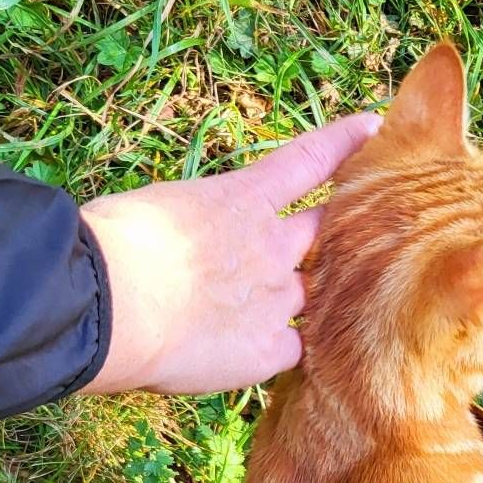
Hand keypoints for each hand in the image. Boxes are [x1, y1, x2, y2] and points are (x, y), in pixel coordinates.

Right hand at [80, 111, 379, 395]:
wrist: (113, 303)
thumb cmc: (110, 246)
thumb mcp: (154, 210)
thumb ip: (188, 225)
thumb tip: (178, 251)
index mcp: (241, 199)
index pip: (307, 160)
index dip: (342, 143)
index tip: (372, 127)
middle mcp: (271, 247)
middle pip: (325, 233)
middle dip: (338, 232)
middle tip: (354, 232)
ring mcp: (276, 299)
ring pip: (312, 296)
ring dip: (306, 299)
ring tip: (291, 307)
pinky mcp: (267, 350)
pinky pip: (292, 350)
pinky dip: (281, 351)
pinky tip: (262, 355)